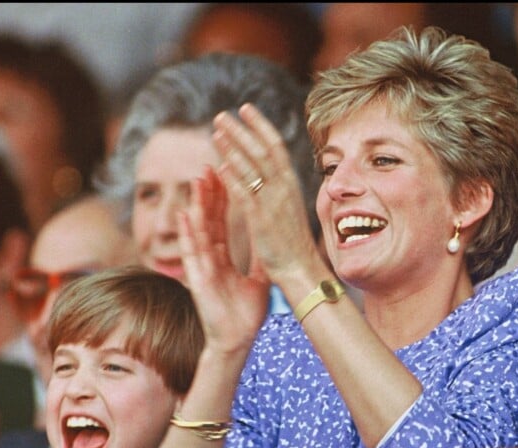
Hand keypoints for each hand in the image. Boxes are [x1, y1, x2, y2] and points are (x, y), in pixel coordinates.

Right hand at [179, 165, 270, 353]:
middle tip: (210, 166)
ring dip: (198, 205)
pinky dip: (188, 234)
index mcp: (223, 257)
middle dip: (209, 194)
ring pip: (198, 230)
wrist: (237, 340)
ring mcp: (201, 267)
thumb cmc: (246, 314)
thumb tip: (274, 240)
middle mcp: (210, 258)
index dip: (223, 199)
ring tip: (199, 179)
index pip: (222, 222)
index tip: (226, 174)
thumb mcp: (259, 279)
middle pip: (208, 220)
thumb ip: (262, 259)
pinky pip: (191, 253)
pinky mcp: (197, 279)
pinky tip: (185, 214)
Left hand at [212, 103, 322, 286]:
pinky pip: (247, 195)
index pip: (275, 146)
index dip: (259, 125)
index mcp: (290, 184)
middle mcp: (284, 189)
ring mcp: (273, 203)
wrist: (301, 269)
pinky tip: (220, 165)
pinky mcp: (262, 221)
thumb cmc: (294, 243)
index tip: (245, 109)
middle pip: (261, 150)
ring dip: (233, 147)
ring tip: (215, 131)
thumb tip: (267, 173)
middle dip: (241, 130)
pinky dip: (234, 179)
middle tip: (220, 115)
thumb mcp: (290, 208)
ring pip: (252, 168)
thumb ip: (279, 190)